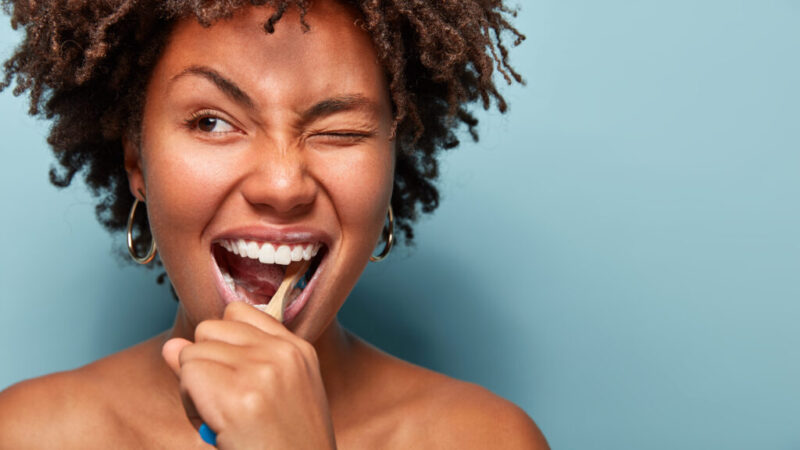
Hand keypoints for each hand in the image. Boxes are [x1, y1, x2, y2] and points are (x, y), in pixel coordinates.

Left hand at [162, 302, 336, 448]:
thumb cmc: (284, 448)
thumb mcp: (271, 397)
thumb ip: (227, 363)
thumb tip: (172, 347)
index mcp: (298, 351)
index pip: (239, 312)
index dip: (222, 345)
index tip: (233, 378)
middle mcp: (283, 353)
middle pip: (209, 329)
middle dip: (204, 364)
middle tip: (225, 405)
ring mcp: (262, 370)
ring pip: (192, 353)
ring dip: (194, 388)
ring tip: (222, 419)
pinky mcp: (239, 395)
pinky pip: (188, 374)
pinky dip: (190, 403)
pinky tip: (215, 426)